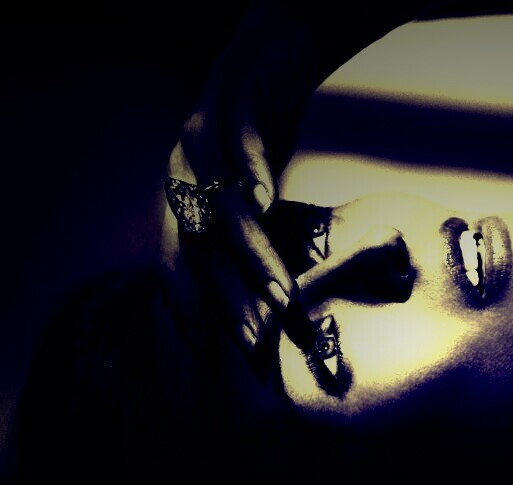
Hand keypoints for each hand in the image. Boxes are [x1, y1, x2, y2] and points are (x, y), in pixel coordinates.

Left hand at [165, 3, 331, 364]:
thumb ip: (254, 237)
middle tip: (255, 341)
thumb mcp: (256, 194)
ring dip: (252, 253)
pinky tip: (268, 200)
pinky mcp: (231, 94)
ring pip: (223, 203)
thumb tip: (273, 296)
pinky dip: (250, 168)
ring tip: (281, 293)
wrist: (274, 50)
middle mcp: (182, 168)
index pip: (180, 264)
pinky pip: (238, 137)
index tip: (222, 355)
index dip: (196, 309)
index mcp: (184, 196)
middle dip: (228, 298)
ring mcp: (203, 130)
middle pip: (201, 245)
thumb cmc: (267, 131)